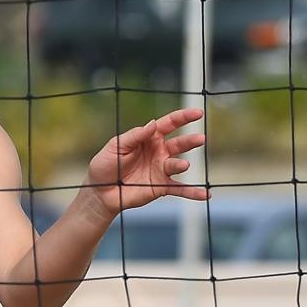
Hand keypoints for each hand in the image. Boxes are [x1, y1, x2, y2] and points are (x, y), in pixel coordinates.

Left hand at [82, 107, 206, 219]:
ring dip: (182, 165)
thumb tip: (153, 124)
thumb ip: (135, 135)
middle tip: (200, 138)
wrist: (101, 190)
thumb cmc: (106, 164)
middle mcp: (159, 152)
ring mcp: (161, 170)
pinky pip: (179, 189)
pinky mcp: (161, 187)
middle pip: (179, 143)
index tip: (198, 113)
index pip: (168, 124)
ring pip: (177, 165)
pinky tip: (205, 194)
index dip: (183, 117)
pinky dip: (193, 192)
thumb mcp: (117, 145)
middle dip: (190, 140)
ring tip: (184, 165)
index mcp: (148, 138)